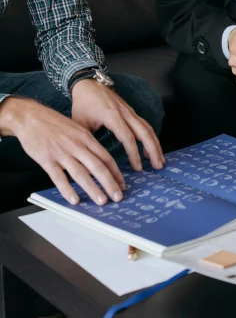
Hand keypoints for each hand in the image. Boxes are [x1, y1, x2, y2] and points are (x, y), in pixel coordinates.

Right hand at [0, 97, 125, 205]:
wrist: (30, 117)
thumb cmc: (53, 123)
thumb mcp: (76, 128)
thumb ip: (86, 143)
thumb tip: (96, 160)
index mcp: (85, 137)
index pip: (105, 157)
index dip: (115, 172)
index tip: (122, 184)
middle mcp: (77, 146)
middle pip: (98, 167)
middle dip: (110, 183)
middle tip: (118, 197)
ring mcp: (62, 153)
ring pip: (81, 174)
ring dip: (93, 189)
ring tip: (102, 201)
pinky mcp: (47, 160)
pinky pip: (59, 177)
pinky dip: (67, 190)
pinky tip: (74, 200)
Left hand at [71, 79, 163, 171]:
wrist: (88, 83)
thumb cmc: (83, 103)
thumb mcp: (79, 123)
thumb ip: (86, 141)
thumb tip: (88, 161)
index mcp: (112, 116)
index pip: (128, 137)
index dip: (134, 153)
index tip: (137, 168)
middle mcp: (125, 113)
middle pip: (145, 132)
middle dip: (153, 149)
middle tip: (158, 166)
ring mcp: (130, 111)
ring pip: (147, 128)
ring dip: (155, 144)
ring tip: (160, 160)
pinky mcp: (131, 111)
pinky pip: (144, 125)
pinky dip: (151, 137)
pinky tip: (151, 149)